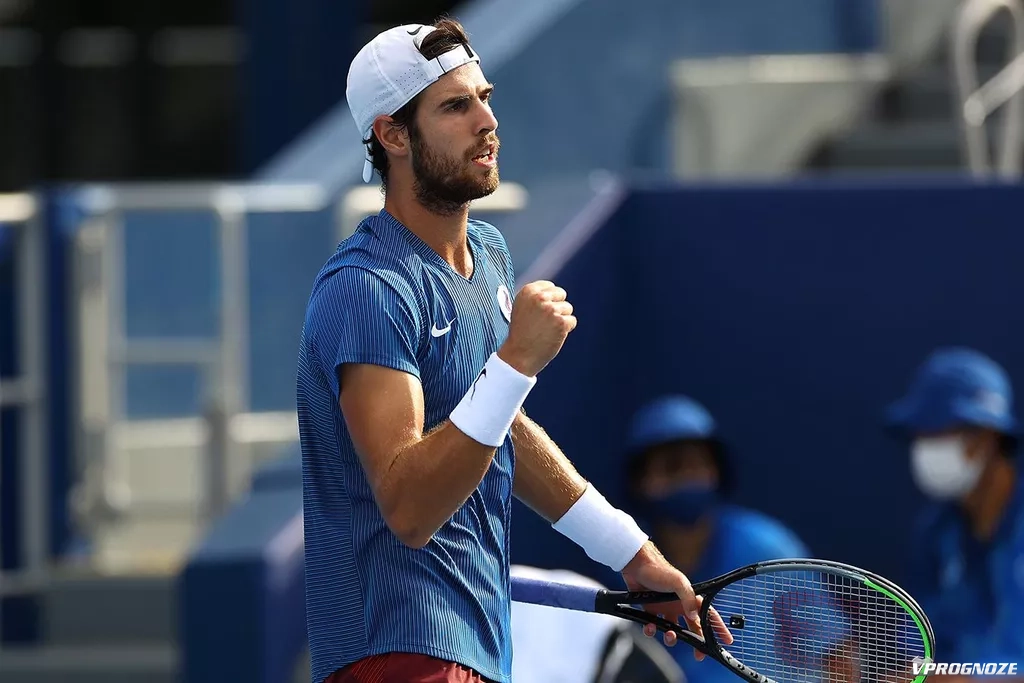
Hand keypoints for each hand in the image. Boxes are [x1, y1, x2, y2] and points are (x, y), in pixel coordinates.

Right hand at [498, 281, 575, 376]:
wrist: (519, 355)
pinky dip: (566, 330)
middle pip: (561, 294)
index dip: (549, 299)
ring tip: (547, 330)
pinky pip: (572, 321)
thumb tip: (553, 291)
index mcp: (528, 291)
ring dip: (561, 319)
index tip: (543, 311)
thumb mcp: (521, 308)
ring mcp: (551, 310)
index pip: (550, 286)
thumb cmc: (521, 333)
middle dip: (557, 307)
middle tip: (546, 321)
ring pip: (568, 308)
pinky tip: (553, 335)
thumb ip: (535, 297)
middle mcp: (540, 298)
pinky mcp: (561, 322)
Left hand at [621, 542, 733, 660]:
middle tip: (699, 654)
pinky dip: (651, 630)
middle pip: (692, 628)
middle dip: (697, 642)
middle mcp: (679, 605)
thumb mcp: (679, 583)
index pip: (708, 615)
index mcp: (690, 598)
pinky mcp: (650, 610)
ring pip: (672, 630)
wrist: (636, 564)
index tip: (726, 640)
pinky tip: (650, 628)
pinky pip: (653, 626)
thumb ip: (688, 599)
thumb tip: (694, 617)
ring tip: (670, 636)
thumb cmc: (659, 570)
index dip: (718, 627)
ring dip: (672, 638)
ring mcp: (664, 608)